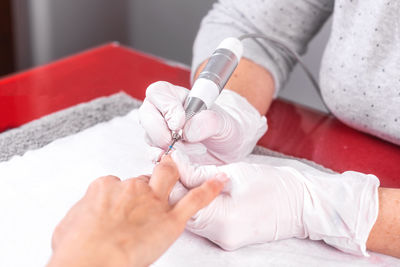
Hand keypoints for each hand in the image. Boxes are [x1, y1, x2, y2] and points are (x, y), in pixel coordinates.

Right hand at [47, 155, 226, 266]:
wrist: (91, 263)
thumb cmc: (76, 250)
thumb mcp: (67, 227)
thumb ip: (82, 214)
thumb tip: (85, 216)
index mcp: (104, 189)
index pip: (117, 184)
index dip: (120, 195)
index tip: (120, 205)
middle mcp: (130, 189)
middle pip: (142, 179)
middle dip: (144, 187)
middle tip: (144, 200)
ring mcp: (153, 202)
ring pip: (168, 176)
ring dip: (171, 173)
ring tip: (174, 172)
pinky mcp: (171, 220)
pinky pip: (196, 199)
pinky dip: (209, 189)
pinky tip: (220, 182)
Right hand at [139, 81, 266, 164]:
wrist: (230, 149)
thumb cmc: (226, 128)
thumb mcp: (226, 122)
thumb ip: (210, 121)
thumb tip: (188, 131)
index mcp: (177, 96)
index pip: (158, 92)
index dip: (165, 106)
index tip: (180, 123)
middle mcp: (163, 113)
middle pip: (146, 115)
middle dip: (160, 131)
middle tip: (178, 141)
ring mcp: (161, 133)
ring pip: (149, 137)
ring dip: (166, 147)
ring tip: (191, 152)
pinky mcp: (163, 152)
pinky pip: (153, 156)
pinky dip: (163, 161)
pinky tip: (177, 163)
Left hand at [169, 151, 379, 255]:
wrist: (301, 203)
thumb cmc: (274, 184)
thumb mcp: (235, 173)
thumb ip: (202, 173)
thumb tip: (177, 166)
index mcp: (224, 218)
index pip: (182, 203)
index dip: (170, 183)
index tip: (165, 167)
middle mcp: (222, 235)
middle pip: (184, 215)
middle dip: (176, 193)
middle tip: (172, 172)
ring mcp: (226, 240)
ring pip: (192, 220)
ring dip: (186, 201)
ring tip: (186, 181)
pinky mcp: (229, 239)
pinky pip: (205, 224)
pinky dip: (199, 209)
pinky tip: (200, 195)